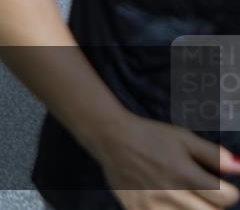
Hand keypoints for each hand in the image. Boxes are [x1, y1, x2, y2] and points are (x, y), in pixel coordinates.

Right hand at [93, 114, 239, 209]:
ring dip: (194, 208)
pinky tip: (167, 199)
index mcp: (186, 175)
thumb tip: (238, 167)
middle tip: (202, 190)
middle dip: (214, 202)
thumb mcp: (184, 138)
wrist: (112, 138)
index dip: (229, 190)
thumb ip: (214, 154)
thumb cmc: (150, 135)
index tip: (219, 184)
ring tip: (184, 194)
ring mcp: (154, 206)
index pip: (227, 197)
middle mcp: (172, 194)